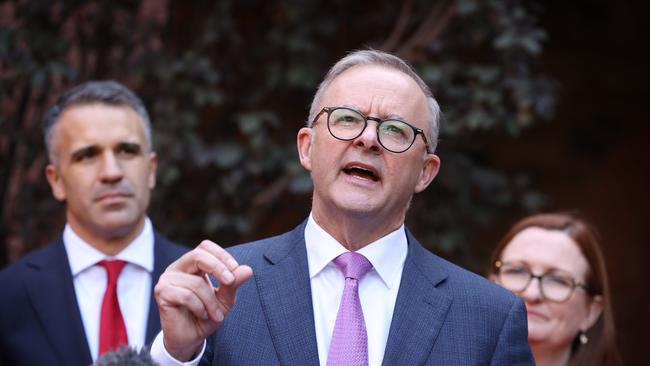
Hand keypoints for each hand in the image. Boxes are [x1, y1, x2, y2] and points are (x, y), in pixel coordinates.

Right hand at [154, 240, 252, 360]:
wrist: (190, 339)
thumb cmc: (206, 316)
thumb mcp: (225, 299)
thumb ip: (233, 284)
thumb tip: (247, 270)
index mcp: (192, 264)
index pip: (205, 247)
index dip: (221, 255)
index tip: (235, 269)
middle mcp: (178, 268)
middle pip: (197, 255)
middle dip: (217, 267)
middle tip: (230, 281)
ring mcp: (167, 279)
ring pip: (196, 282)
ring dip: (211, 301)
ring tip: (216, 315)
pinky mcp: (162, 292)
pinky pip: (186, 295)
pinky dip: (199, 307)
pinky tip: (201, 315)